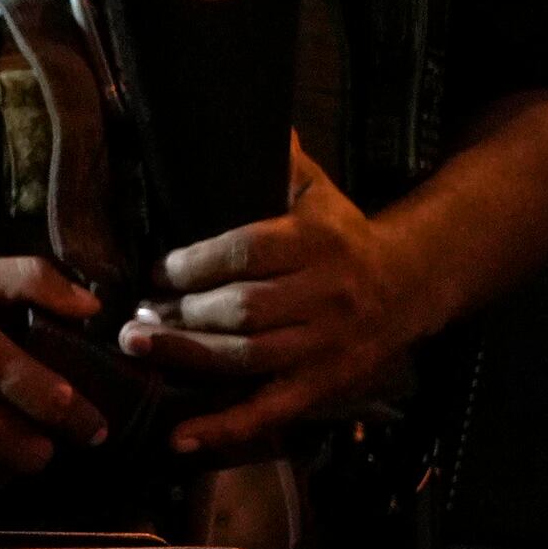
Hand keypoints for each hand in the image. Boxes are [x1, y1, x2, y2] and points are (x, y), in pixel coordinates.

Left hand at [128, 146, 422, 452]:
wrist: (413, 283)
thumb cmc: (344, 234)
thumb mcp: (317, 191)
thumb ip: (277, 162)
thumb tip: (237, 110)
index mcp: (317, 242)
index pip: (247, 252)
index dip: (195, 264)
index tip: (156, 270)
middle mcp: (324, 295)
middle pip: (244, 310)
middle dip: (184, 314)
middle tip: (135, 318)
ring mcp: (325, 345)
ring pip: (250, 358)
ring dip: (190, 358)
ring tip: (141, 349)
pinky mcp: (324, 384)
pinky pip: (270, 410)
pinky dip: (224, 428)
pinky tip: (178, 438)